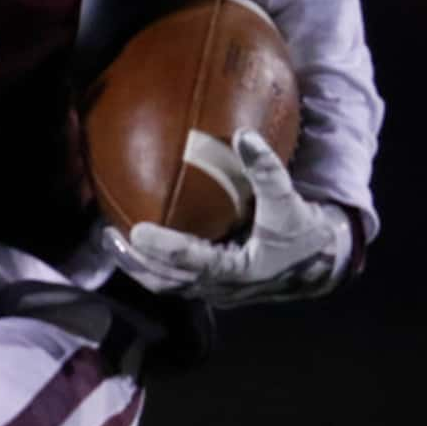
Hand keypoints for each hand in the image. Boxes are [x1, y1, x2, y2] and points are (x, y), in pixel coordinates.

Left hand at [102, 128, 353, 305]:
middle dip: (135, 261)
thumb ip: (267, 169)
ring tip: (111, 238)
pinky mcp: (211, 287)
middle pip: (167, 280)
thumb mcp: (288, 201)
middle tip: (108, 234)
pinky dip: (153, 264)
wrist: (318, 263)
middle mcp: (221, 287)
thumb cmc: (301, 231)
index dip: (163, 247)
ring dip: (137, 265)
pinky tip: (135, 241)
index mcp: (237, 270)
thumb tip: (244, 134)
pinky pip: (174, 279)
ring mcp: (214, 291)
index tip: (136, 230)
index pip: (191, 260)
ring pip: (166, 284)